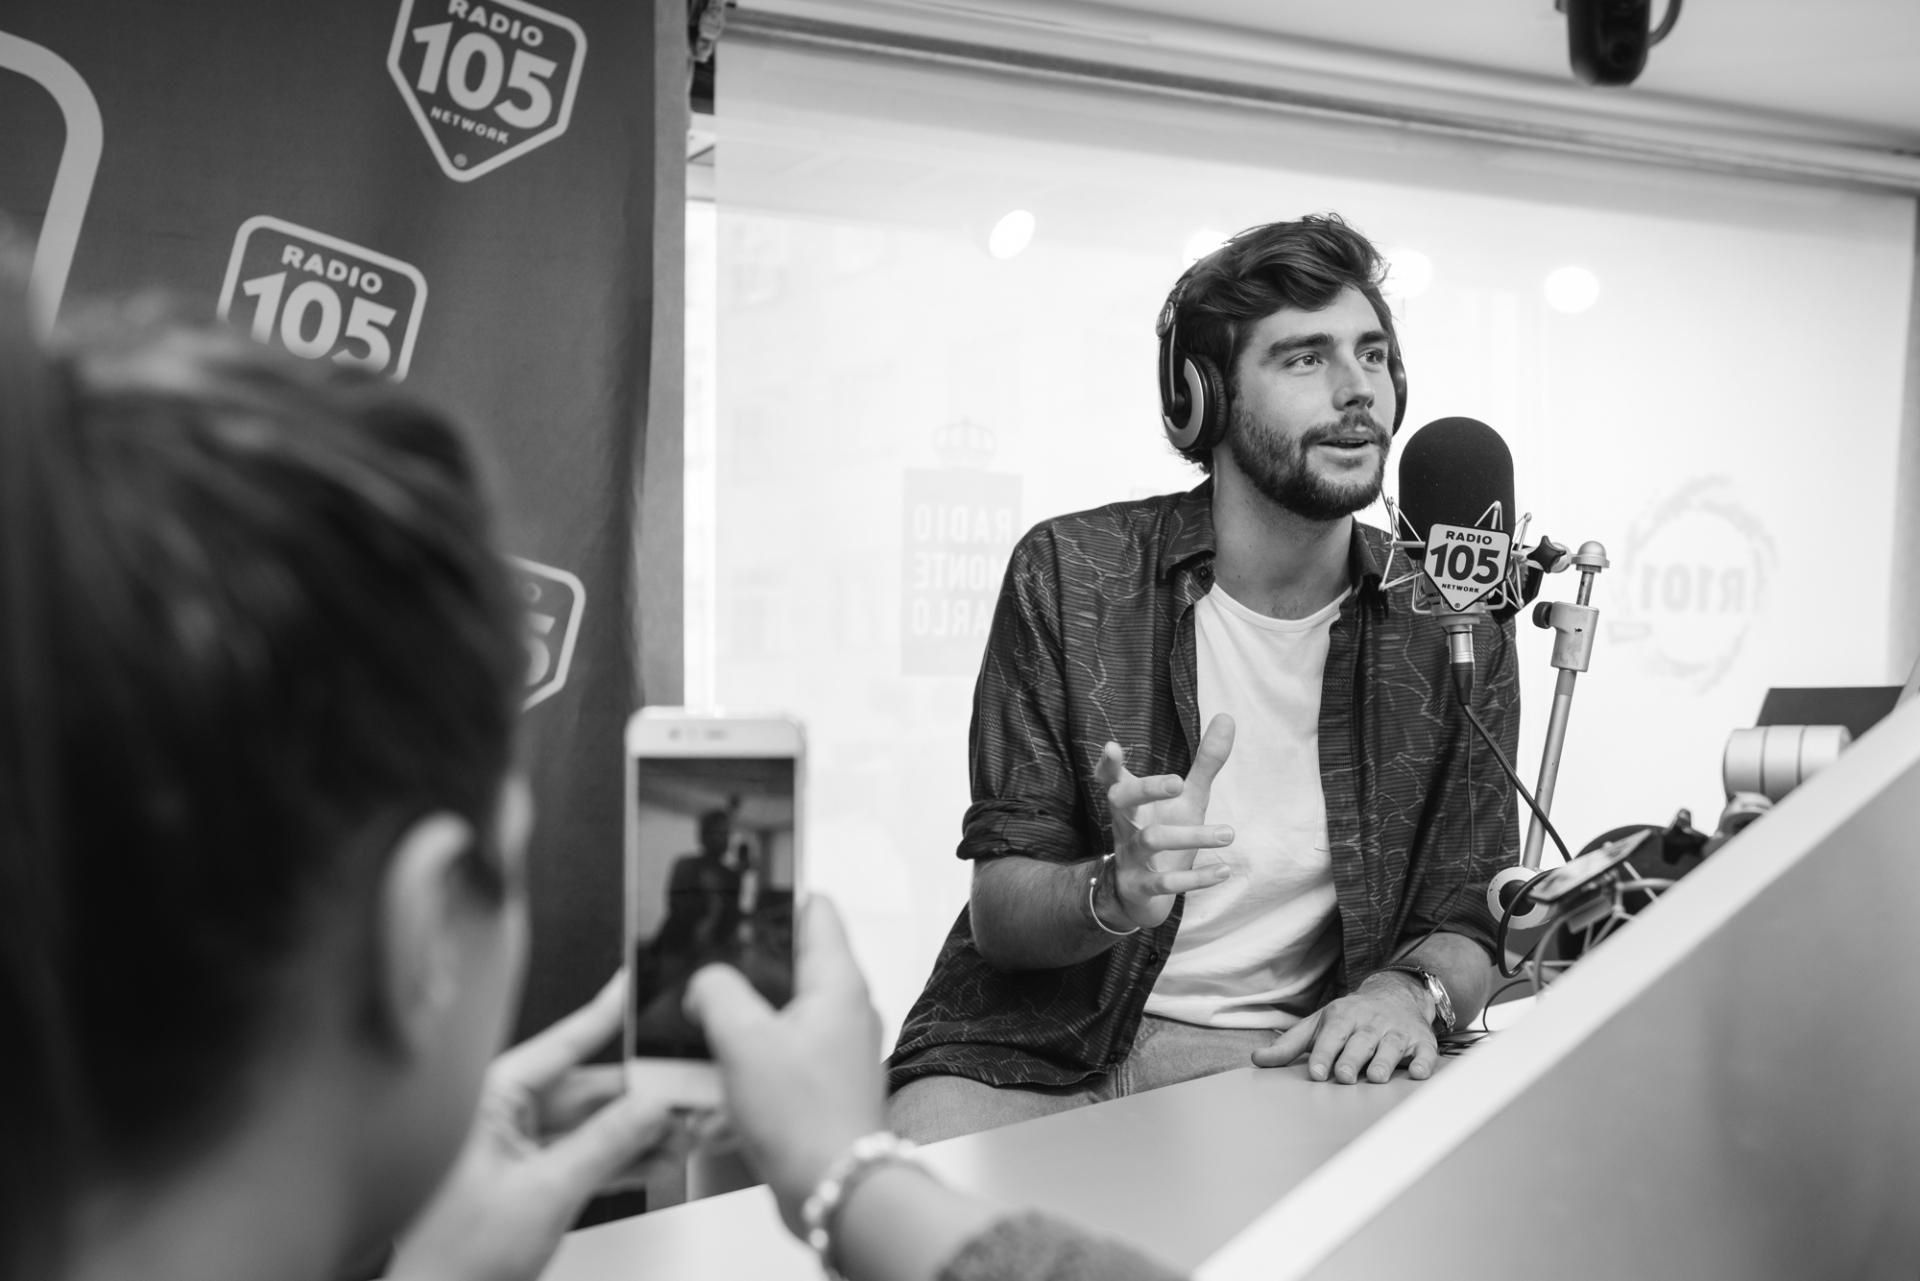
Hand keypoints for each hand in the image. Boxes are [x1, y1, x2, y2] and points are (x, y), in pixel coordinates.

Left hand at [389, 972, 692, 1280]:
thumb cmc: (455, 1261)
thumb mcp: (547, 1192)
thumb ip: (607, 1143)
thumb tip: (653, 1104)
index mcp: (487, 1101)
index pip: (559, 1044)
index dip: (603, 1014)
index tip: (634, 984)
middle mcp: (499, 1116)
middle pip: (584, 1088)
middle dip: (638, 1095)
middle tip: (683, 1092)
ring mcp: (514, 1149)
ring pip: (589, 1124)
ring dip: (635, 1131)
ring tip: (680, 1131)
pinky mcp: (527, 1179)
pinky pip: (582, 1155)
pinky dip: (619, 1158)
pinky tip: (656, 1157)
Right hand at [684, 896, 884, 1237]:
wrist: (835, 1190)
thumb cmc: (806, 1121)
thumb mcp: (743, 1040)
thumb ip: (717, 993)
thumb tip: (705, 982)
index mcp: (838, 982)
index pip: (815, 910)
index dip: (776, 897)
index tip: (741, 898)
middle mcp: (846, 1009)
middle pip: (793, 961)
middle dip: (747, 965)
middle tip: (708, 968)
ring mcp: (837, 1047)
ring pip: (783, 1010)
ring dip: (745, 1016)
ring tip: (706, 1023)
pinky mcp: (823, 1082)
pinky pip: (781, 1051)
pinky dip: (752, 1055)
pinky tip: (721, 1071)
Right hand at [1093, 712, 1236, 929]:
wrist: (1139, 894)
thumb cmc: (1164, 832)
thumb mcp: (1187, 799)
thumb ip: (1205, 762)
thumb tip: (1228, 716)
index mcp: (1131, 803)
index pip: (1113, 779)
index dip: (1109, 765)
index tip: (1112, 746)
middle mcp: (1126, 825)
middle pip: (1122, 802)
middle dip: (1147, 790)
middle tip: (1178, 782)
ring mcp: (1132, 857)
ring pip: (1152, 841)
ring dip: (1191, 837)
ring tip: (1229, 832)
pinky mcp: (1144, 887)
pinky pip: (1166, 882)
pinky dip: (1195, 878)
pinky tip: (1224, 870)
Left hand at [1252, 972, 1438, 1082]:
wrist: (1396, 994)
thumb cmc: (1350, 1017)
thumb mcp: (1318, 1024)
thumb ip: (1290, 1044)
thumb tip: (1256, 1060)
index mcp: (1343, 1018)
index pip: (1331, 1036)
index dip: (1324, 1054)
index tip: (1317, 1073)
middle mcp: (1370, 1023)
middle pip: (1360, 1042)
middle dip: (1352, 1059)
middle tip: (1345, 1077)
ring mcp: (1397, 1031)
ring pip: (1391, 1047)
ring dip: (1384, 1062)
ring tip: (1376, 1078)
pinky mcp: (1422, 1040)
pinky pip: (1425, 1051)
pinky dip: (1424, 1062)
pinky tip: (1419, 1073)